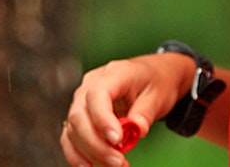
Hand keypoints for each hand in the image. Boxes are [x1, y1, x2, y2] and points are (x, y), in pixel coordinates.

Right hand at [58, 53, 193, 166]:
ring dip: (90, 152)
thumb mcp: (159, 94)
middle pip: (80, 115)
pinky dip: (77, 153)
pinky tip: (89, 166)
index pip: (97, 95)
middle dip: (97, 144)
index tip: (117, 140)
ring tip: (115, 165)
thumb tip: (136, 130)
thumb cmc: (155, 81)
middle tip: (119, 162)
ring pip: (73, 129)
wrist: (152, 76)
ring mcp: (82, 99)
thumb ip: (145, 112)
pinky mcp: (81, 114)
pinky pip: (70, 135)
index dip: (102, 119)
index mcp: (113, 73)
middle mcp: (90, 84)